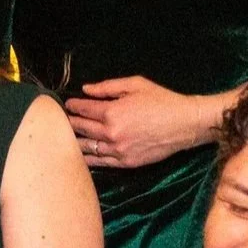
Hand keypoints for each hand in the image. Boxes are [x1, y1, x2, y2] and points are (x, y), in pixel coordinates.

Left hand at [65, 77, 218, 169]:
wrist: (185, 124)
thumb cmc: (162, 101)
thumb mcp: (135, 85)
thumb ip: (108, 87)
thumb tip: (86, 90)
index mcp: (112, 112)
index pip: (84, 109)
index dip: (73, 106)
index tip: (67, 104)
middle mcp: (112, 133)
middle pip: (82, 128)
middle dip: (70, 123)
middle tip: (61, 120)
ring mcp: (118, 150)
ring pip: (88, 147)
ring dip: (74, 142)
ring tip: (65, 138)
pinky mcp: (126, 163)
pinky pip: (101, 162)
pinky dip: (88, 159)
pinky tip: (80, 156)